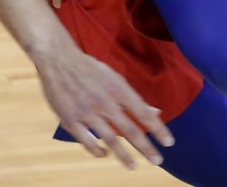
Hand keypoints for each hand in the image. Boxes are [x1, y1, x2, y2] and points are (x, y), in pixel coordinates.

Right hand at [34, 38, 174, 168]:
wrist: (57, 60)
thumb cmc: (89, 68)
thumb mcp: (113, 77)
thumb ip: (132, 97)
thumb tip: (155, 112)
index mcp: (117, 88)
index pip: (143, 112)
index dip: (158, 128)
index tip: (169, 142)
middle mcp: (104, 101)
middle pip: (129, 130)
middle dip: (146, 147)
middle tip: (158, 161)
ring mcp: (86, 112)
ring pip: (109, 139)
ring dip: (124, 155)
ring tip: (134, 166)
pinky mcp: (70, 119)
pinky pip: (86, 141)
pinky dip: (97, 150)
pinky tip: (105, 154)